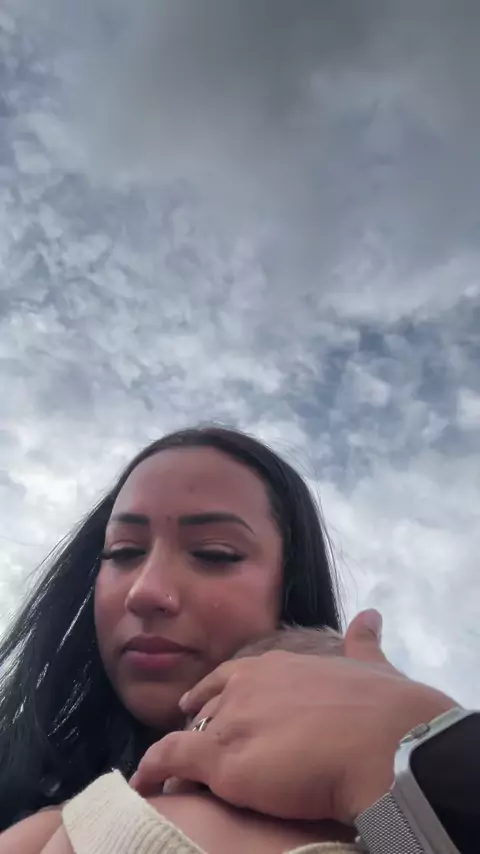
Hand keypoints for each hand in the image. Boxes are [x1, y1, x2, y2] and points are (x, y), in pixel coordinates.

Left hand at [130, 611, 455, 823]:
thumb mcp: (370, 663)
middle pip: (208, 708)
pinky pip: (170, 760)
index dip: (216, 692)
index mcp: (277, 665)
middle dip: (202, 726)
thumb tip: (370, 616)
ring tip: (171, 777)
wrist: (384, 742)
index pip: (232, 677)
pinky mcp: (222, 758)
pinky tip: (142, 782)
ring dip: (182, 756)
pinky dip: (153, 770)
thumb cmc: (384, 707)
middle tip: (195, 745)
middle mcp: (247, 685)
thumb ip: (363, 641)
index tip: (202, 705)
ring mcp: (231, 719)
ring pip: (189, 736)